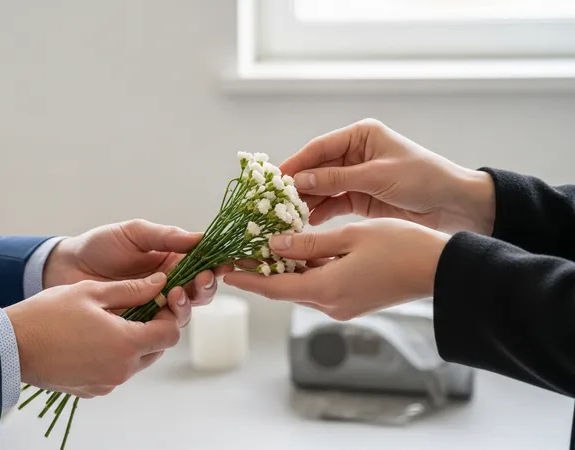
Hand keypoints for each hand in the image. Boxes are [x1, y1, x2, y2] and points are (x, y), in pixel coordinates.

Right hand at [5, 272, 179, 397]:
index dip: (168, 315)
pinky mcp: (93, 390)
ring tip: (110, 322)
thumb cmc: (49, 314)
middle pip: (156, 350)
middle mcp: (121, 369)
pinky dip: (114, 357)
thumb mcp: (92, 292)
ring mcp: (107, 383)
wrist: (12, 346)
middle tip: (134, 309)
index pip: (170, 334)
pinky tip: (94, 339)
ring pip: (137, 362)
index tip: (156, 302)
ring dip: (133, 343)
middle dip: (152, 329)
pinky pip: (116, 372)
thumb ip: (132, 289)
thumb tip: (159, 283)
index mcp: (126, 343)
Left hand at [43, 219, 232, 325]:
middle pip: (199, 293)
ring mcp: (154, 308)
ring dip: (186, 305)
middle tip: (198, 281)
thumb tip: (201, 238)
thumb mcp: (134, 233)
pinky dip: (164, 324)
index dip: (216, 266)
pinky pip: (159, 330)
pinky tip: (159, 314)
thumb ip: (166, 236)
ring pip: (183, 313)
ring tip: (174, 294)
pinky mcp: (138, 326)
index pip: (203, 265)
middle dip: (204, 287)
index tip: (222, 264)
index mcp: (171, 261)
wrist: (64, 268)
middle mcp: (168, 285)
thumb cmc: (99, 246)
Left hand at [223, 219, 449, 320]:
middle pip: (285, 287)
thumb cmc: (401, 247)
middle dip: (261, 271)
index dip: (247, 278)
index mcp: (326, 290)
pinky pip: (320, 285)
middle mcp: (330, 304)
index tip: (224, 270)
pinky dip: (306, 270)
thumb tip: (274, 245)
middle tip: (239, 252)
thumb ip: (309, 243)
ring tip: (262, 247)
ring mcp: (343, 305)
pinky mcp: (354, 301)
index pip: (273, 287)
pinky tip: (298, 251)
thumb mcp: (351, 237)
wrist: (442, 270)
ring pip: (302, 286)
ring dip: (283, 269)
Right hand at [281, 119, 495, 234]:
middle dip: (299, 185)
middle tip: (276, 201)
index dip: (296, 163)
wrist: (455, 205)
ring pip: (323, 187)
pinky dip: (322, 212)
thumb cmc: (423, 179)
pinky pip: (334, 203)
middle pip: (317, 168)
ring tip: (289, 215)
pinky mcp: (361, 198)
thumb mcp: (377, 176)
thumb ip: (336, 178)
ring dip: (308, 201)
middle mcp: (356, 153)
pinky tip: (309, 222)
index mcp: (361, 136)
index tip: (276, 179)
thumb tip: (299, 181)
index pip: (319, 148)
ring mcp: (357, 177)